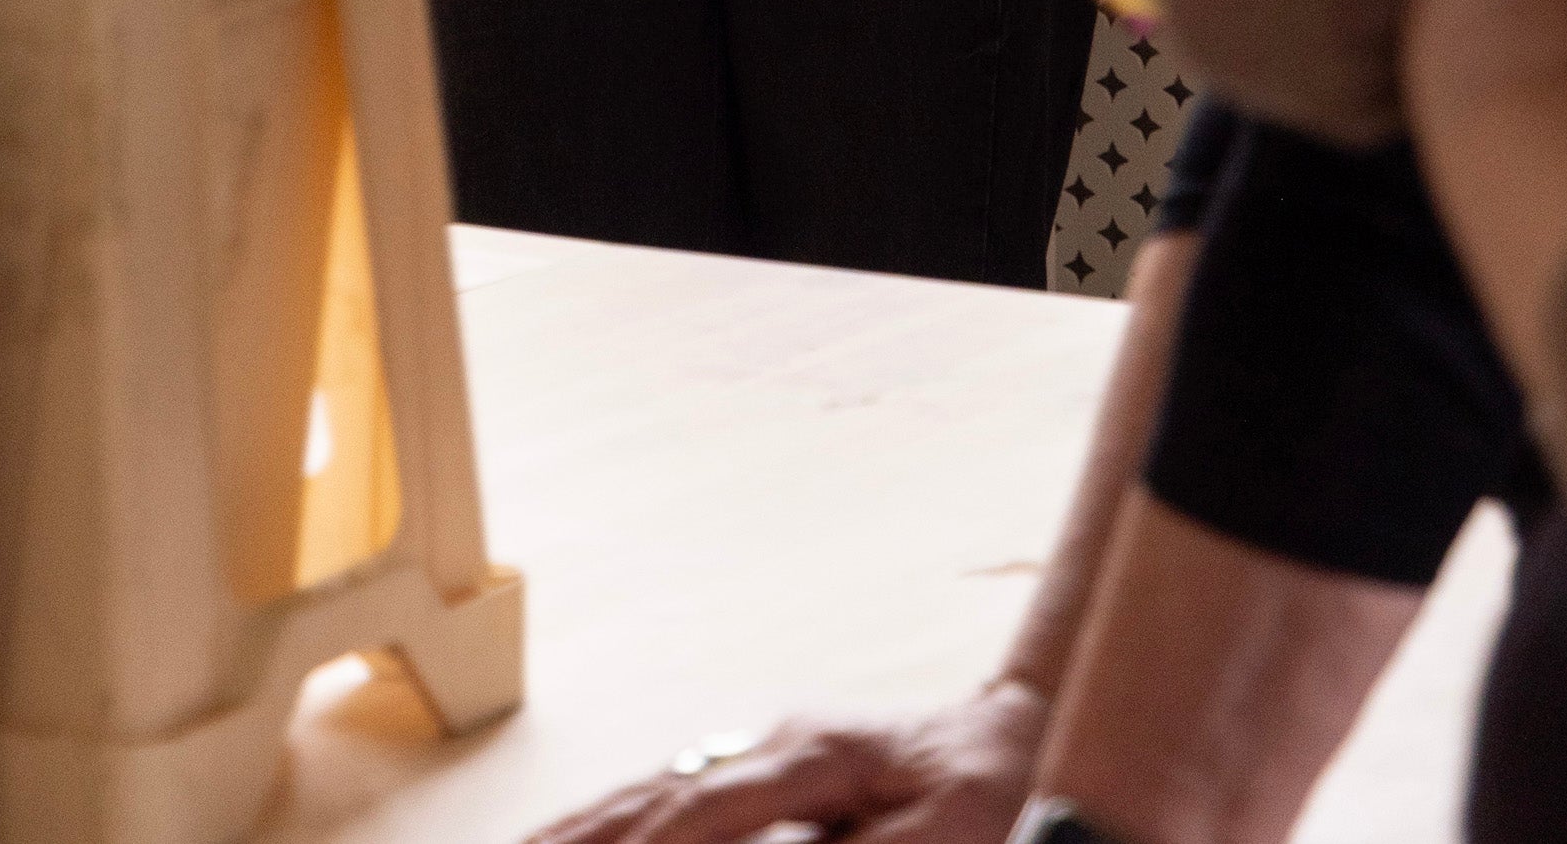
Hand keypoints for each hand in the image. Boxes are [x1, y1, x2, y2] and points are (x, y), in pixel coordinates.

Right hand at [527, 684, 1044, 843]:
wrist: (1002, 733)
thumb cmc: (983, 789)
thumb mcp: (952, 834)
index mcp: (812, 752)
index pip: (711, 810)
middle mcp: (767, 740)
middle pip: (656, 795)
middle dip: (585, 840)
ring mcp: (751, 744)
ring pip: (645, 791)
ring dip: (578, 832)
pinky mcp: (749, 763)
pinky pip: (659, 794)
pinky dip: (603, 821)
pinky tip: (563, 839)